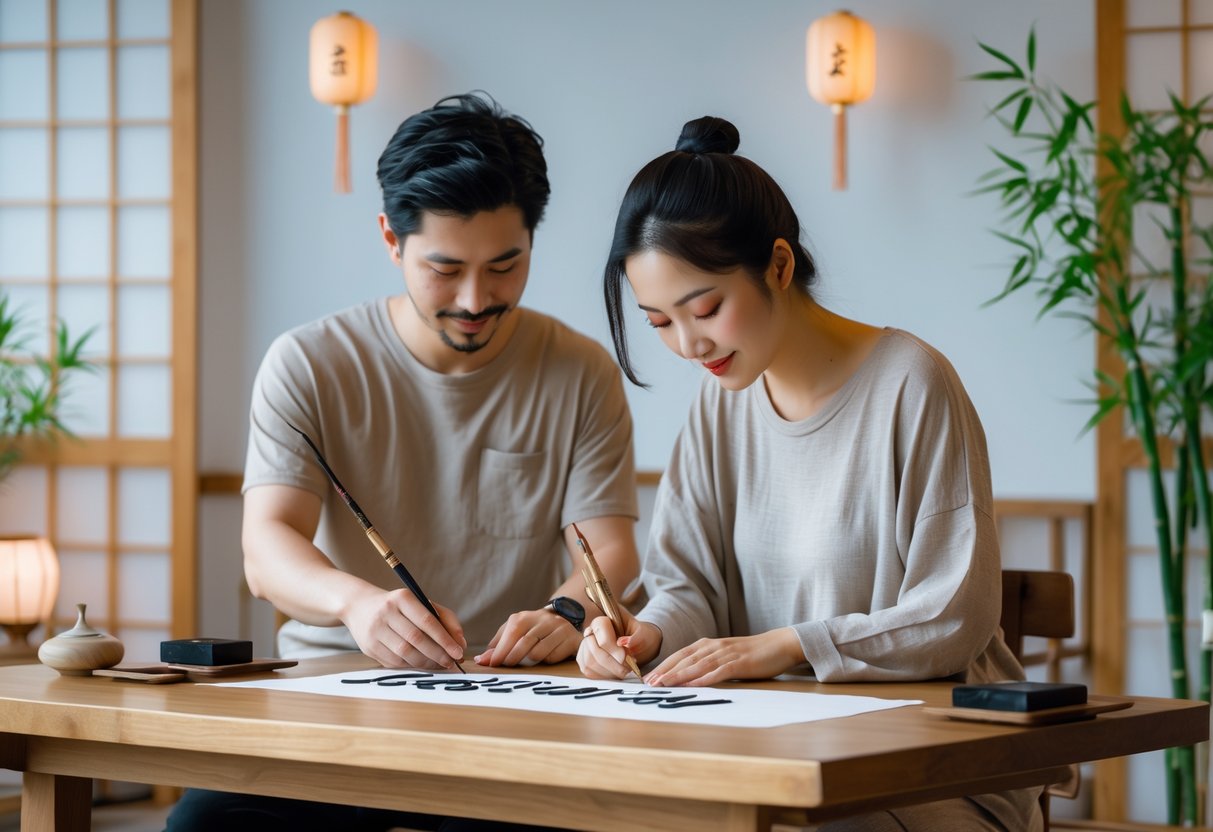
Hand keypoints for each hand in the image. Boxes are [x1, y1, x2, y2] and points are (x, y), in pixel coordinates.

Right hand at [342, 586, 465, 669]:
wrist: (359, 606)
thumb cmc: (399, 607)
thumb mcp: (421, 604)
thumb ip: (444, 619)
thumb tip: (460, 642)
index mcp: (402, 598)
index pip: (427, 621)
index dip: (445, 639)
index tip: (459, 652)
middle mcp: (386, 612)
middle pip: (416, 639)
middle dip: (438, 654)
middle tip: (451, 662)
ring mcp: (375, 630)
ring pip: (405, 653)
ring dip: (426, 663)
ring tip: (439, 664)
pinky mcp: (368, 647)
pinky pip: (395, 662)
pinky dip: (412, 666)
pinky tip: (423, 665)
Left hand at [474, 608, 579, 666]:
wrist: (566, 623)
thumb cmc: (533, 632)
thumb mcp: (515, 634)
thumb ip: (498, 646)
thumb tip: (480, 660)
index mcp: (525, 616)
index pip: (512, 632)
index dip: (501, 650)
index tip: (492, 664)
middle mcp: (543, 619)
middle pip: (524, 642)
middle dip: (512, 658)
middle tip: (507, 667)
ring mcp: (559, 628)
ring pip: (538, 651)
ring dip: (529, 662)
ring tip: (526, 663)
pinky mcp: (571, 638)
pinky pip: (553, 656)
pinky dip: (546, 661)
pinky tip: (545, 658)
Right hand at [577, 611, 661, 679]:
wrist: (638, 644)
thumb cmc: (641, 637)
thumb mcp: (644, 633)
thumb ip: (637, 636)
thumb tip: (624, 642)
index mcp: (604, 619)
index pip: (600, 628)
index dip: (612, 646)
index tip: (625, 658)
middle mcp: (591, 630)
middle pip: (594, 649)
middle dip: (611, 663)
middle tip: (626, 668)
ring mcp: (585, 646)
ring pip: (590, 661)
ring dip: (608, 671)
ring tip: (623, 671)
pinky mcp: (584, 660)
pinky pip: (588, 671)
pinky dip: (603, 676)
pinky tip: (615, 674)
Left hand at [643, 628, 803, 686]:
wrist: (780, 644)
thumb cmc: (752, 654)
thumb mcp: (725, 656)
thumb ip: (708, 663)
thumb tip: (688, 677)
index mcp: (709, 645)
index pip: (680, 655)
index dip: (663, 666)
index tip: (648, 678)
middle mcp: (714, 647)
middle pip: (684, 659)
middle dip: (665, 671)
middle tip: (648, 684)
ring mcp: (727, 654)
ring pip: (698, 665)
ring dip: (679, 675)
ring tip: (663, 685)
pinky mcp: (740, 663)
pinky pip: (719, 672)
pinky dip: (704, 678)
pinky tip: (693, 684)